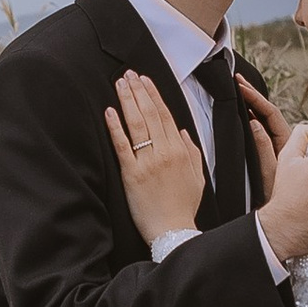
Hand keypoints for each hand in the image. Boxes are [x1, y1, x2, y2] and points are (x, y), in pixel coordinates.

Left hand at [106, 71, 206, 240]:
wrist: (174, 232)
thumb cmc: (184, 207)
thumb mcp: (197, 178)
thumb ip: (192, 152)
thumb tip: (183, 132)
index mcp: (181, 150)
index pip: (166, 115)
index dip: (154, 95)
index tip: (145, 80)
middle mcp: (165, 152)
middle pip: (150, 114)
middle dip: (139, 91)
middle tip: (129, 73)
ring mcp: (148, 162)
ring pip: (137, 124)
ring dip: (128, 101)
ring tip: (120, 84)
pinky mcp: (132, 174)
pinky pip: (122, 146)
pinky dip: (116, 127)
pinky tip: (109, 112)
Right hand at [239, 78, 288, 203]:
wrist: (283, 224)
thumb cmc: (283, 204)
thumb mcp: (269, 174)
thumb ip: (262, 148)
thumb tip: (254, 122)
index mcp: (285, 146)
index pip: (270, 114)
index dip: (256, 98)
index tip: (241, 86)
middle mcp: (285, 146)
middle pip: (270, 114)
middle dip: (254, 96)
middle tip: (238, 80)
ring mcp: (282, 151)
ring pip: (269, 123)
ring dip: (256, 106)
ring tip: (241, 89)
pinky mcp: (278, 159)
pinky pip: (266, 135)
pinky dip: (255, 122)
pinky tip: (246, 113)